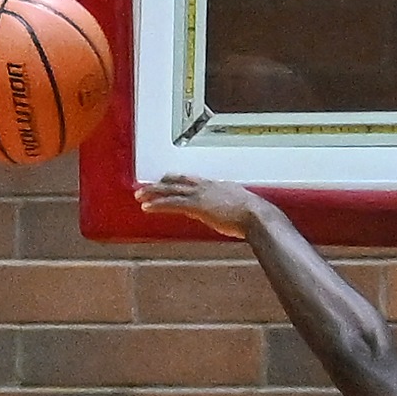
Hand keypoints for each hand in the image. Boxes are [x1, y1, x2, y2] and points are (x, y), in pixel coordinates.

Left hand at [138, 174, 259, 237]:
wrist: (256, 215)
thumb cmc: (254, 215)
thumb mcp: (240, 208)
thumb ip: (228, 209)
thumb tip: (223, 215)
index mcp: (216, 185)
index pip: (191, 180)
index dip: (177, 180)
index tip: (167, 180)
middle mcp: (206, 186)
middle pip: (178, 180)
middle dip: (161, 183)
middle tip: (146, 186)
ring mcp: (200, 194)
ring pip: (170, 189)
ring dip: (153, 192)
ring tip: (140, 195)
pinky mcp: (196, 205)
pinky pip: (172, 203)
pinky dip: (157, 204)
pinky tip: (146, 207)